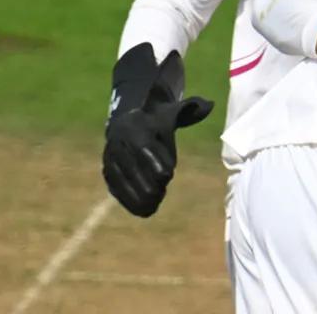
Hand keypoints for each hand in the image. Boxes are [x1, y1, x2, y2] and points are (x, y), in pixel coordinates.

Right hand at [102, 46, 213, 217]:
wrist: (127, 124)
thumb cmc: (157, 119)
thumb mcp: (172, 111)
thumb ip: (192, 108)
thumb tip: (210, 105)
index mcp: (134, 127)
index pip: (142, 147)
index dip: (154, 162)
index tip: (168, 174)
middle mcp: (117, 144)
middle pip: (130, 168)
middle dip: (146, 182)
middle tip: (161, 191)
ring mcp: (109, 160)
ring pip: (121, 182)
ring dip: (138, 195)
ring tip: (156, 202)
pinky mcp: (107, 174)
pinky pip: (116, 191)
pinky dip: (130, 202)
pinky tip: (146, 210)